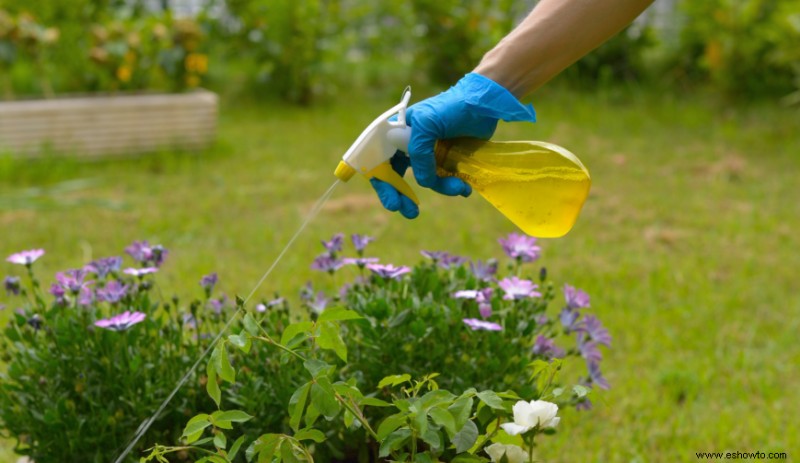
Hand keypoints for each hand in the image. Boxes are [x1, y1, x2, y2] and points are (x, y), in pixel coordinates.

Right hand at [371, 73, 536, 218]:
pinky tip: (463, 188)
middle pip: (397, 175)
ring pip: (425, 180)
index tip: (392, 202)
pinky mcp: (445, 159)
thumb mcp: (427, 124)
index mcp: (397, 132)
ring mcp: (427, 152)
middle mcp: (408, 143)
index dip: (382, 182)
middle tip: (410, 213)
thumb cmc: (451, 107)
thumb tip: (422, 183)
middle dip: (403, 196)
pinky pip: (442, 179)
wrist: (483, 104)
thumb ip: (419, 153)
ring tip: (458, 189)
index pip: (380, 159)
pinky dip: (451, 186)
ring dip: (441, 188)